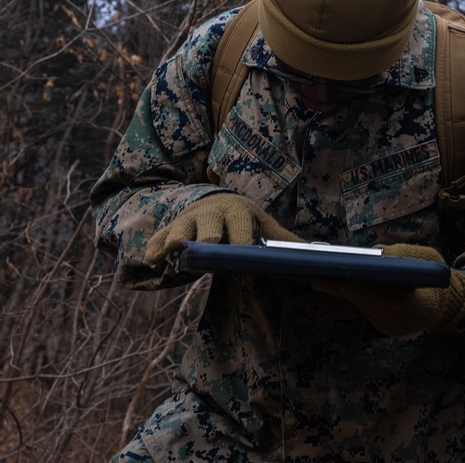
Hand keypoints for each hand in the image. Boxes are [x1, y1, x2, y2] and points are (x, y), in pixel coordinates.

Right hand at [145, 192, 302, 264]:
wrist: (215, 202)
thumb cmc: (245, 219)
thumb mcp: (264, 223)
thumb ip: (284, 239)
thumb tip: (313, 254)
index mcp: (238, 211)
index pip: (241, 226)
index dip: (241, 240)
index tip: (243, 253)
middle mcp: (212, 213)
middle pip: (208, 226)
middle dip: (208, 238)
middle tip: (208, 250)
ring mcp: (189, 219)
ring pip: (179, 230)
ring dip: (175, 243)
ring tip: (171, 256)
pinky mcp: (171, 227)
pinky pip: (159, 238)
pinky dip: (155, 249)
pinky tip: (152, 262)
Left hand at [313, 244, 464, 335]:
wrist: (445, 305)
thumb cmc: (435, 277)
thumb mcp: (427, 259)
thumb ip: (403, 256)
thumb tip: (374, 254)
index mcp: (419, 307)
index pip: (386, 299)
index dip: (362, 288)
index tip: (339, 278)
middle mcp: (402, 322)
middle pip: (367, 302)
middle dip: (341, 287)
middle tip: (316, 273)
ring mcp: (391, 328)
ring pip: (361, 306)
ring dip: (341, 290)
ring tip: (318, 274)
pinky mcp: (382, 328)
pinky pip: (364, 308)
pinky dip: (351, 295)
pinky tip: (333, 282)